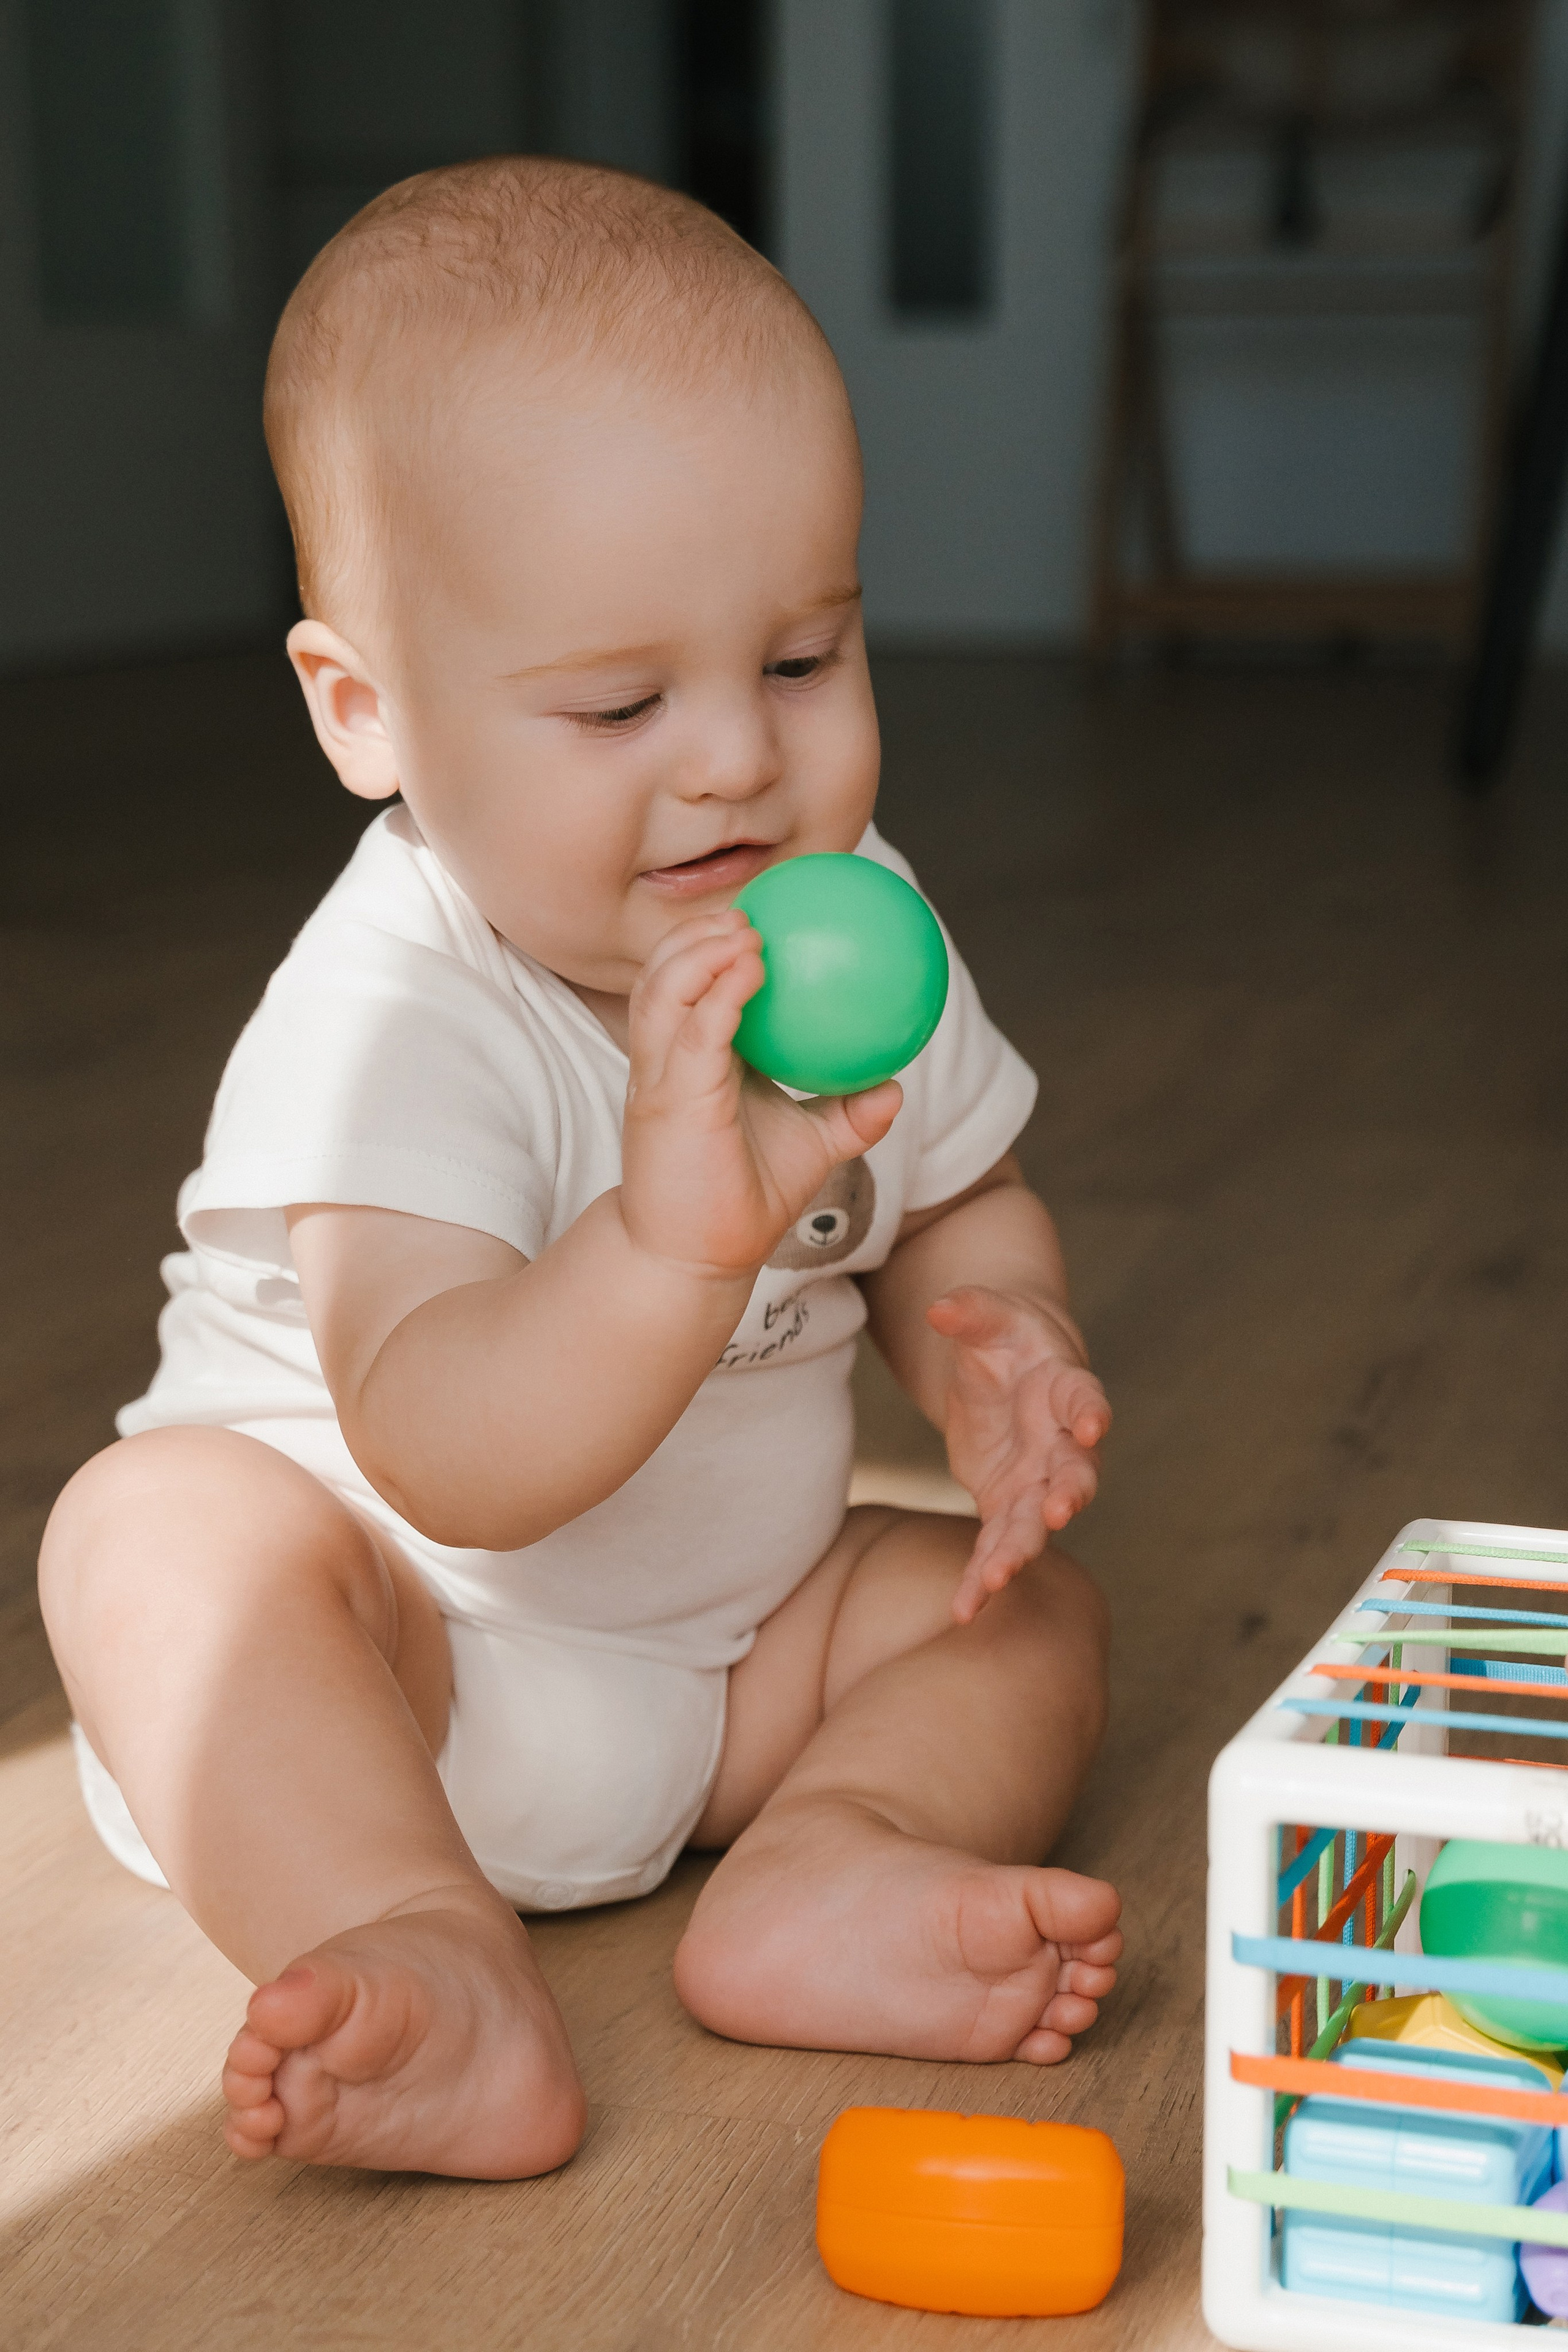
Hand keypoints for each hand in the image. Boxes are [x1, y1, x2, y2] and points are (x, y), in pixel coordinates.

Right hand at [619, 909, 900, 1276]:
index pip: (688, 988)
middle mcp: (667, 1061)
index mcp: (691, 1062)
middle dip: (696, 934)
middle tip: (747, 912)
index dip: (710, 947)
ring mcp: (660, 1077)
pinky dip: (720, 994)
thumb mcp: (810, 1147)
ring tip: (746, 929)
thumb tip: (897, 1086)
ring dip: (701, 951)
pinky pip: (693, 1032)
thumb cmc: (745, 1199)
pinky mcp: (669, 1100)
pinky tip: (752, 969)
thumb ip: (848, 1114)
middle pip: (662, 974)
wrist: (696, 1256)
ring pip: (663, 990)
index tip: (757, 917)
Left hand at [929, 1286, 1109, 1623]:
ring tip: (995, 1580)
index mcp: (1064, 1387)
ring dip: (1019, 1549)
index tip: (1094, 1426)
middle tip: (1057, 1512)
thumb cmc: (1006, 1336)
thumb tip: (938, 1307)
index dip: (1090, 1412)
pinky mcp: (1007, 1503)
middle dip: (1067, 1494)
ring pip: (1035, 1521)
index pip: (1084, 1398)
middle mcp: (1061, 1442)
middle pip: (1072, 1473)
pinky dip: (982, 1576)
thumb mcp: (988, 1315)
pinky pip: (997, 1544)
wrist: (1007, 1368)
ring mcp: (1037, 1479)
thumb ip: (969, 1311)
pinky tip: (964, 1610)